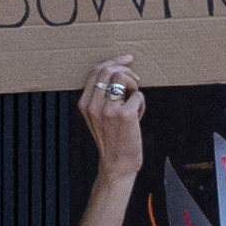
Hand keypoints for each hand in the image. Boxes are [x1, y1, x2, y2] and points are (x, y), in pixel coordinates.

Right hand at [80, 56, 145, 179]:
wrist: (117, 166)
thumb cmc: (113, 139)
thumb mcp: (98, 117)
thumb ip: (100, 97)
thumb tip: (119, 71)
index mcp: (84, 104)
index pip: (96, 71)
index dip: (113, 61)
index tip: (127, 59)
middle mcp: (93, 105)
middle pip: (109, 70)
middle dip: (126, 70)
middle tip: (136, 79)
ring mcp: (108, 110)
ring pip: (123, 78)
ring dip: (134, 86)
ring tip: (134, 101)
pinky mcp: (125, 115)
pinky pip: (138, 95)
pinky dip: (141, 103)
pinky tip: (138, 117)